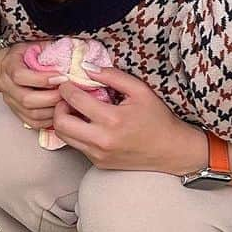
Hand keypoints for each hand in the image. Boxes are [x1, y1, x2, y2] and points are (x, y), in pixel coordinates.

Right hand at [0, 42, 62, 129]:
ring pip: (31, 113)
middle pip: (26, 99)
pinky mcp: (17, 113)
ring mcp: (10, 100)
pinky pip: (34, 123)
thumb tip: (74, 55)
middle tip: (68, 93)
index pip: (19, 76)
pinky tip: (60, 111)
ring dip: (53, 110)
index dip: (42, 79)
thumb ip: (52, 49)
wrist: (16, 64)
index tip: (62, 77)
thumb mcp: (39, 45)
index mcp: (9, 64)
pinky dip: (49, 120)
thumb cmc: (31, 53)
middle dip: (51, 98)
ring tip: (67, 102)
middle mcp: (5, 85)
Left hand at [51, 65, 207, 173]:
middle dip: (58, 106)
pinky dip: (75, 133)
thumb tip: (86, 67)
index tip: (67, 82)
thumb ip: (112, 76)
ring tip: (75, 110)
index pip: (73, 99)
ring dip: (63, 120)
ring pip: (63, 136)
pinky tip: (87, 124)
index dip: (65, 87)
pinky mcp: (99, 163)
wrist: (173, 151)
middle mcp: (102, 140)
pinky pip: (76, 146)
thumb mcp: (140, 91)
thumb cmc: (158, 119)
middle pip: (60, 123)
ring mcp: (99, 155)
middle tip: (67, 99)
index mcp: (112, 120)